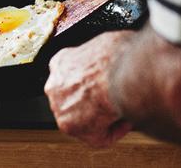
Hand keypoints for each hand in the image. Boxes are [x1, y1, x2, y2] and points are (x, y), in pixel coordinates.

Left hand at [44, 31, 133, 147]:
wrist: (121, 72)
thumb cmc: (118, 55)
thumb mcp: (107, 44)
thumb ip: (103, 57)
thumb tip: (119, 57)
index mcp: (61, 61)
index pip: (72, 77)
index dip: (92, 83)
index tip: (106, 85)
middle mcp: (55, 85)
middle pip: (74, 99)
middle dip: (94, 102)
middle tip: (114, 100)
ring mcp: (60, 106)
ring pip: (82, 119)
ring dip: (103, 118)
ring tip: (123, 111)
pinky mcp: (72, 127)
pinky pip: (96, 137)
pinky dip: (112, 132)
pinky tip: (125, 122)